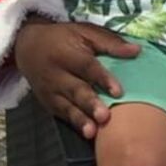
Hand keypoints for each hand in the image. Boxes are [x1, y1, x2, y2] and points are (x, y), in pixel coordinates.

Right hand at [13, 17, 140, 138]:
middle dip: (90, 104)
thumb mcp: (85, 32)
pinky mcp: (47, 102)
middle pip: (75, 90)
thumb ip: (110, 42)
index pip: (87, 67)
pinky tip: (86, 133)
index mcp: (66, 54)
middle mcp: (56, 74)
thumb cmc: (64, 38)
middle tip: (105, 117)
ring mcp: (50, 90)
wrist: (28, 45)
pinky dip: (73, 123)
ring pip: (66, 106)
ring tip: (93, 132)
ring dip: (80, 120)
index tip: (119, 92)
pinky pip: (61, 114)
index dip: (103, 79)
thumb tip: (137, 51)